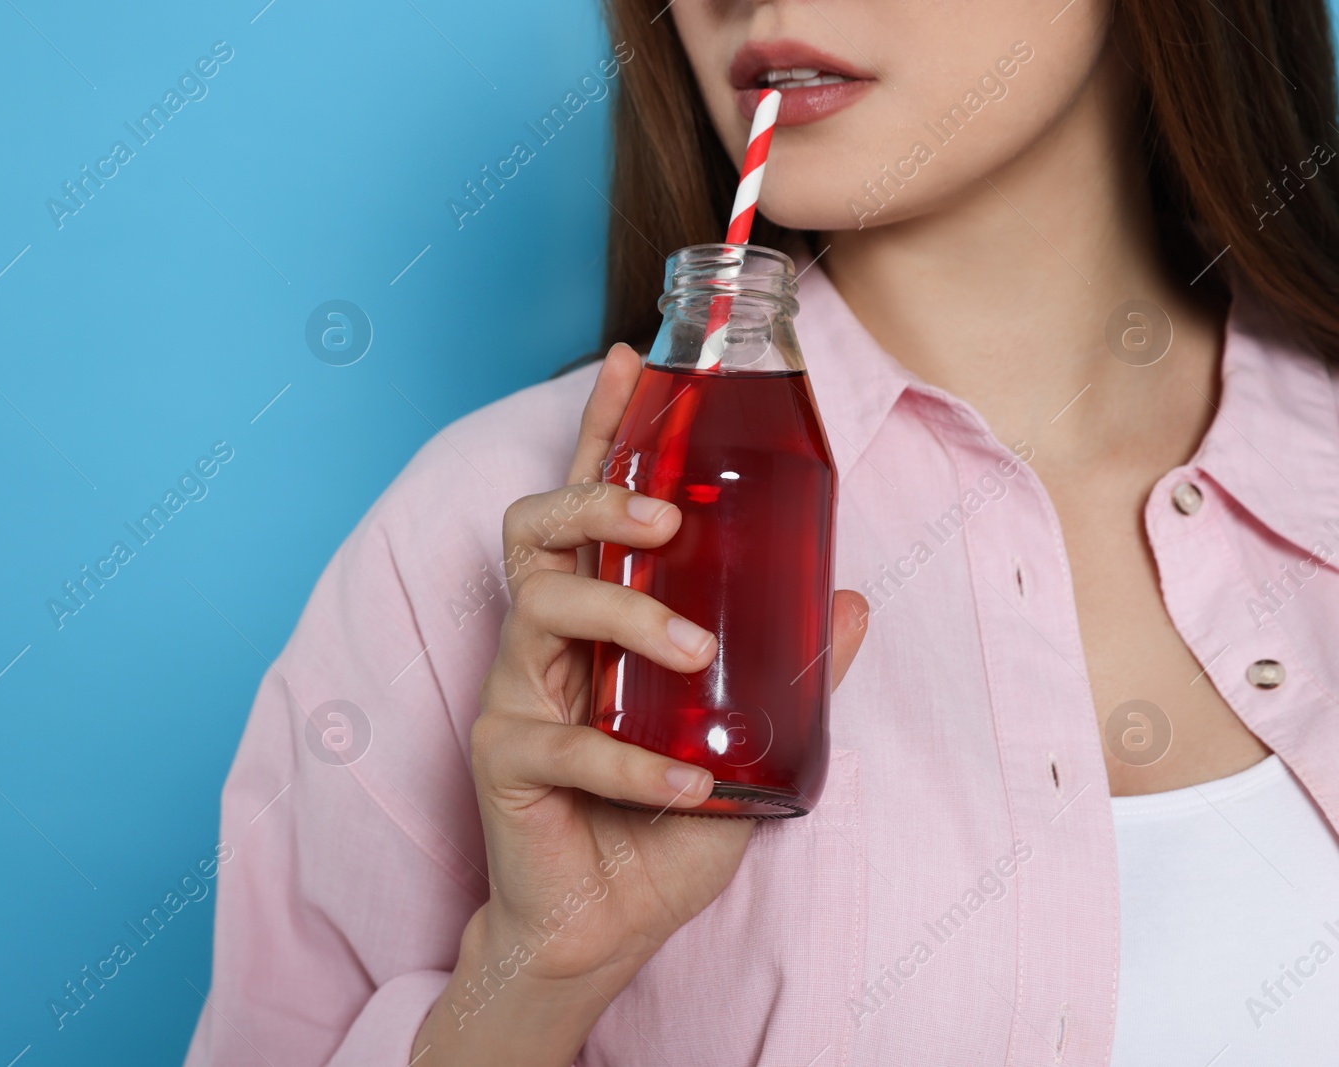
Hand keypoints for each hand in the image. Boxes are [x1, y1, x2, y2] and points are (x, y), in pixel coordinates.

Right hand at [413, 345, 868, 1066]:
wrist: (599, 927)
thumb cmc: (661, 825)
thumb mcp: (750, 742)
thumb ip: (796, 674)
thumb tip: (859, 601)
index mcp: (596, 620)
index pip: (588, 506)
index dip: (603, 431)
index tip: (632, 363)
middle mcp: (545, 640)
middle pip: (537, 528)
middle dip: (598, 499)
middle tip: (668, 519)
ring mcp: (515, 694)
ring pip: (541, 608)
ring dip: (626, 615)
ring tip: (696, 652)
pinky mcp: (503, 757)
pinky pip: (564, 740)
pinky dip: (633, 760)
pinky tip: (686, 785)